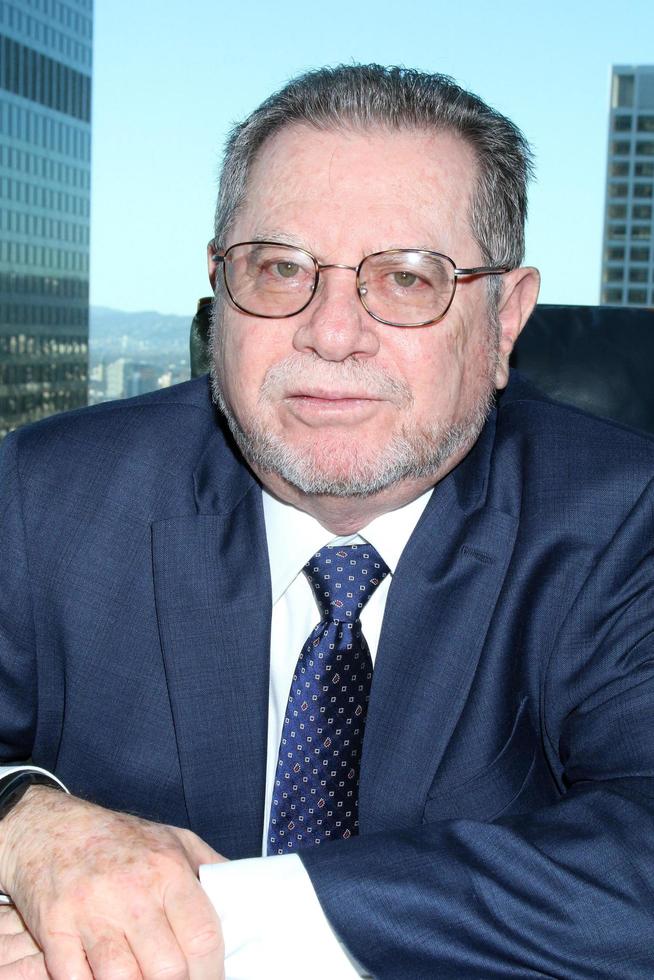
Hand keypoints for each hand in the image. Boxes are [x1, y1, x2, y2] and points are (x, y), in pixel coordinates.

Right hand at [0, 788, 224, 978]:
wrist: (49, 827)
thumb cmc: (120, 838)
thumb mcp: (174, 839)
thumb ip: (211, 869)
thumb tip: (244, 899)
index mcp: (167, 869)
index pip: (203, 937)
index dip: (213, 971)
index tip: (211, 979)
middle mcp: (131, 891)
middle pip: (168, 969)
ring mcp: (90, 912)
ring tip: (141, 977)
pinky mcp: (54, 929)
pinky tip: (102, 977)